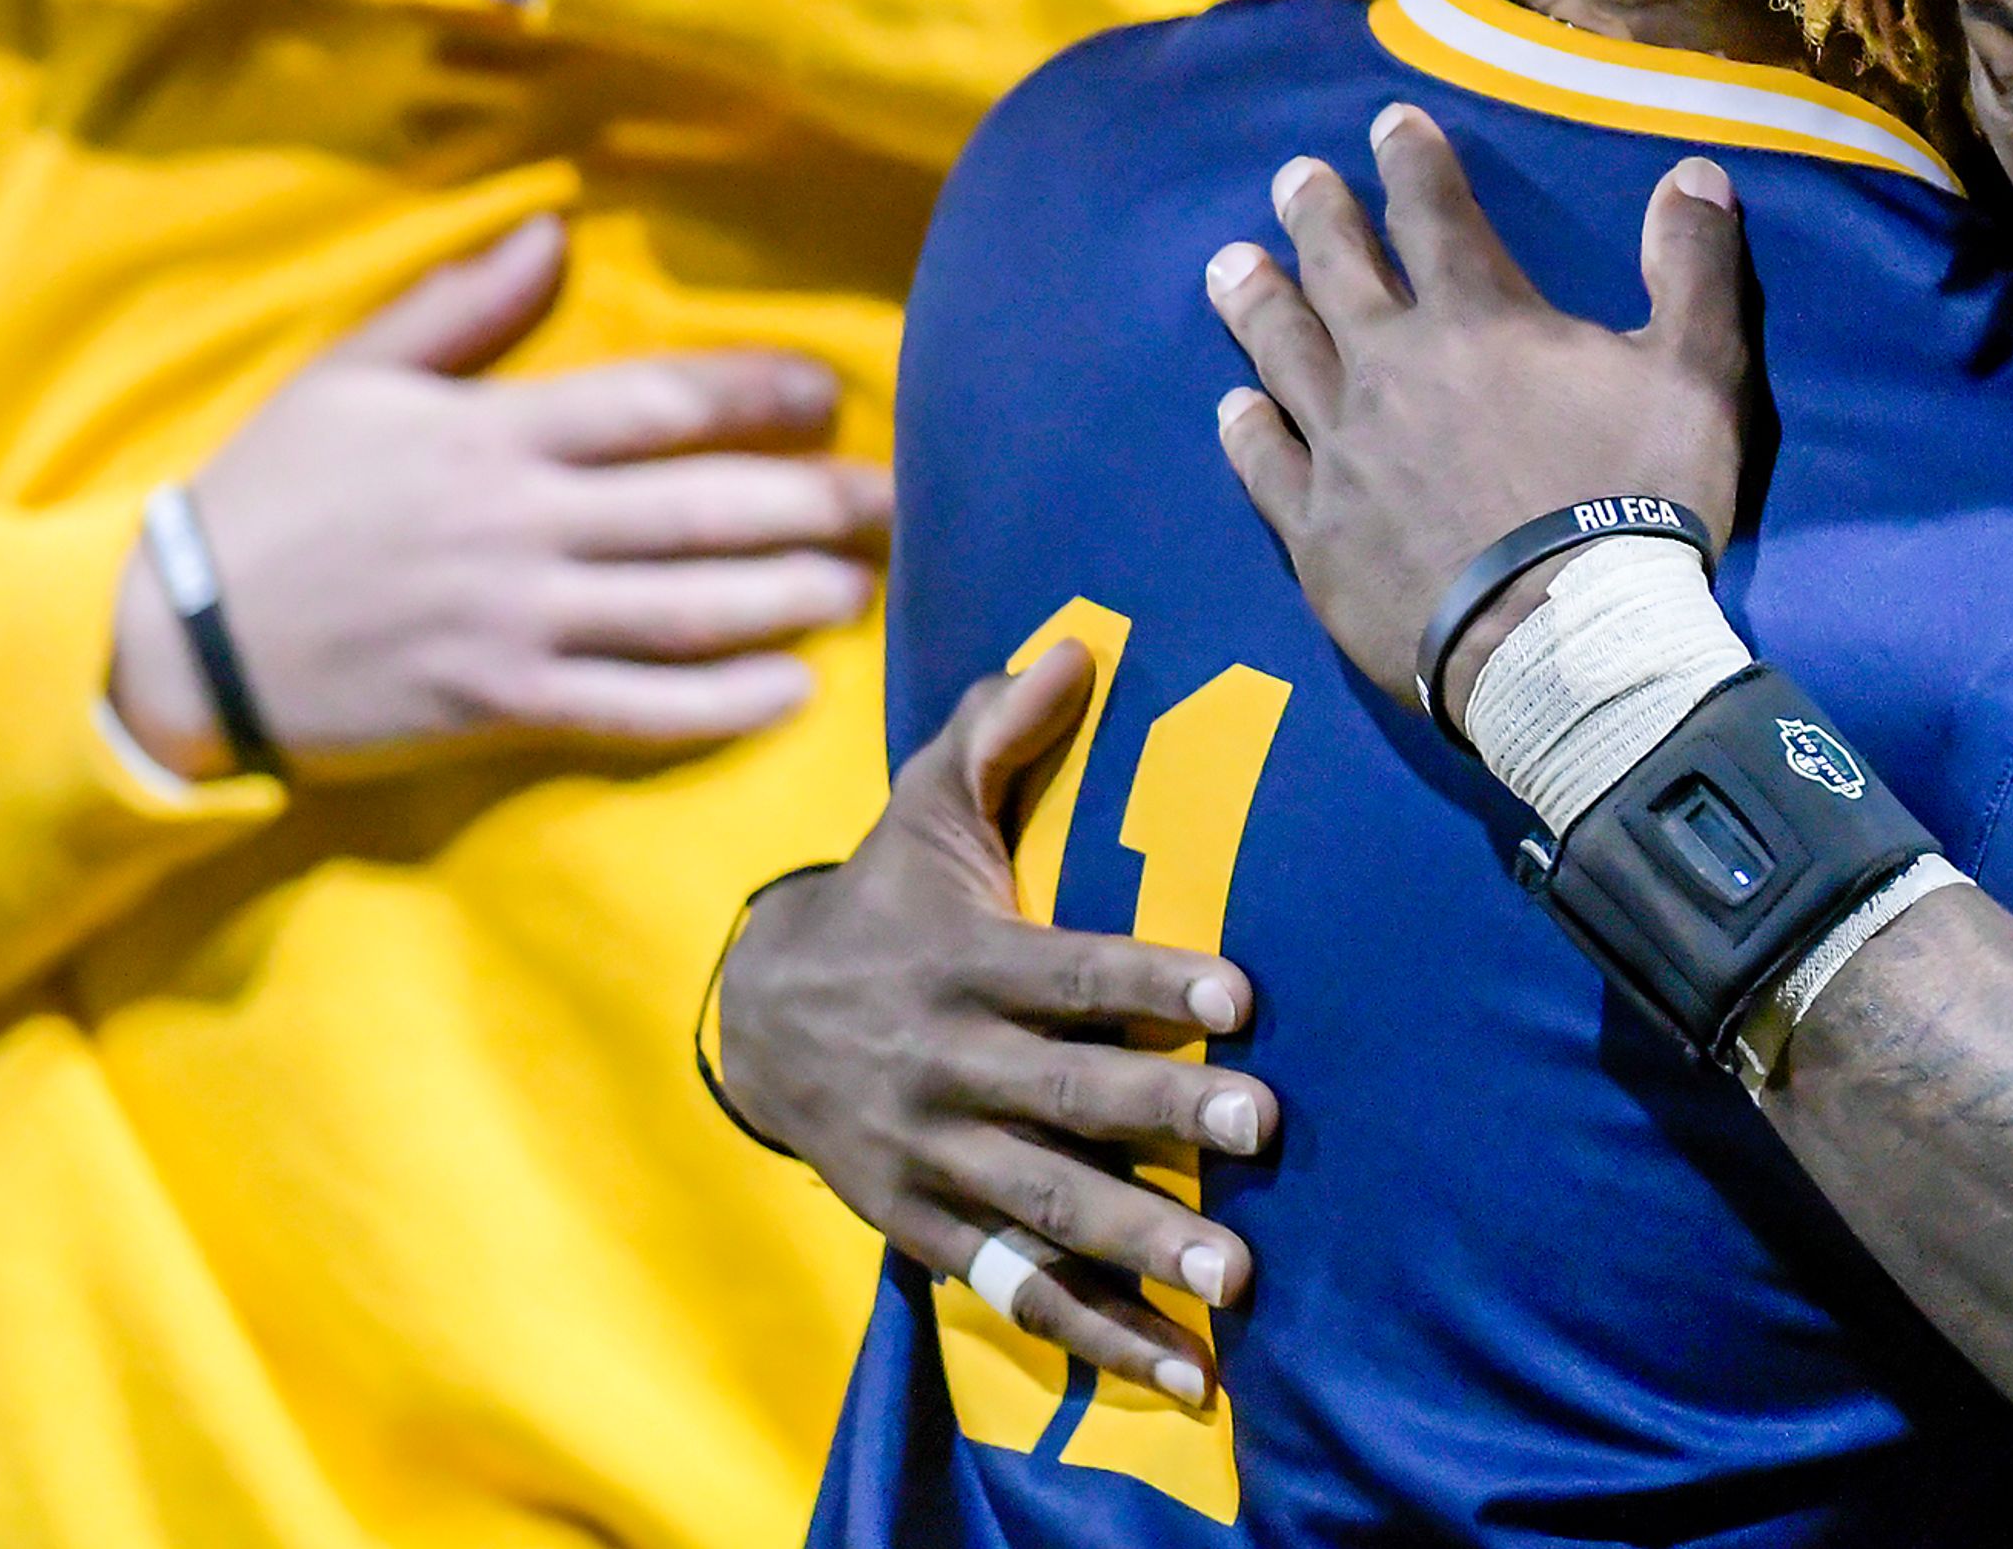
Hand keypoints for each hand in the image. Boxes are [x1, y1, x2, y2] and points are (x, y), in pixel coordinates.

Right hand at [108, 217, 887, 777]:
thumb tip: (552, 230)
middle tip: (894, 500)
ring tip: (862, 586)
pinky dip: (719, 703)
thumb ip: (461, 305)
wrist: (175, 642)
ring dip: (787, 597)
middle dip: (810, 503)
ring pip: (685, 609)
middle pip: (699, 509)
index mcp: (492, 434)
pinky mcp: (501, 705)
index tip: (827, 389)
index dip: (754, 391)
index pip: (656, 402)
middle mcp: (521, 526)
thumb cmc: (269, 495)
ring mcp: (516, 622)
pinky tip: (791, 692)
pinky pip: (635, 708)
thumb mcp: (353, 376)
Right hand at [715, 644, 1275, 1404]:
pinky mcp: (926, 1229)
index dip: (1151, 980)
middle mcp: (948, 1067)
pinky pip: (1018, 1288)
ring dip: (1144, 1243)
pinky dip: (1096, 1337)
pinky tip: (1183, 1373)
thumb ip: (997, 733)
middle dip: (1166, 1114)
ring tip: (1237, 1276)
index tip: (1238, 993)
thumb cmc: (881, 901)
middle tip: (1260, 1128)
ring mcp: (934, 1160)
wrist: (752, 1020)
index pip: (1070, 973)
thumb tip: (1071, 639)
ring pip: (1048, 1206)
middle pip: (1068, 1095)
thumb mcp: (922, 810)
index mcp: (962, 962)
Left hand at [1206, 103, 1749, 716]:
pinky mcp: (1316, 532)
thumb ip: (1695, 270)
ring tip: (1227, 264)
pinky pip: (1267, 464)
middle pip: (1340, 271)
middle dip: (1318, 215)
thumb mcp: (1699, 376)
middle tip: (1293, 176)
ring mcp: (1343, 450)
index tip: (1387, 122)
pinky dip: (1247, 426)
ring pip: (1284, 353)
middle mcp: (1394, 368)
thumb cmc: (1638, 505)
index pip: (1436, 215)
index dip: (1412, 162)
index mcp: (1482, 320)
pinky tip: (1231, 404)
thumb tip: (1696, 173)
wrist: (1565, 647)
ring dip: (1257, 302)